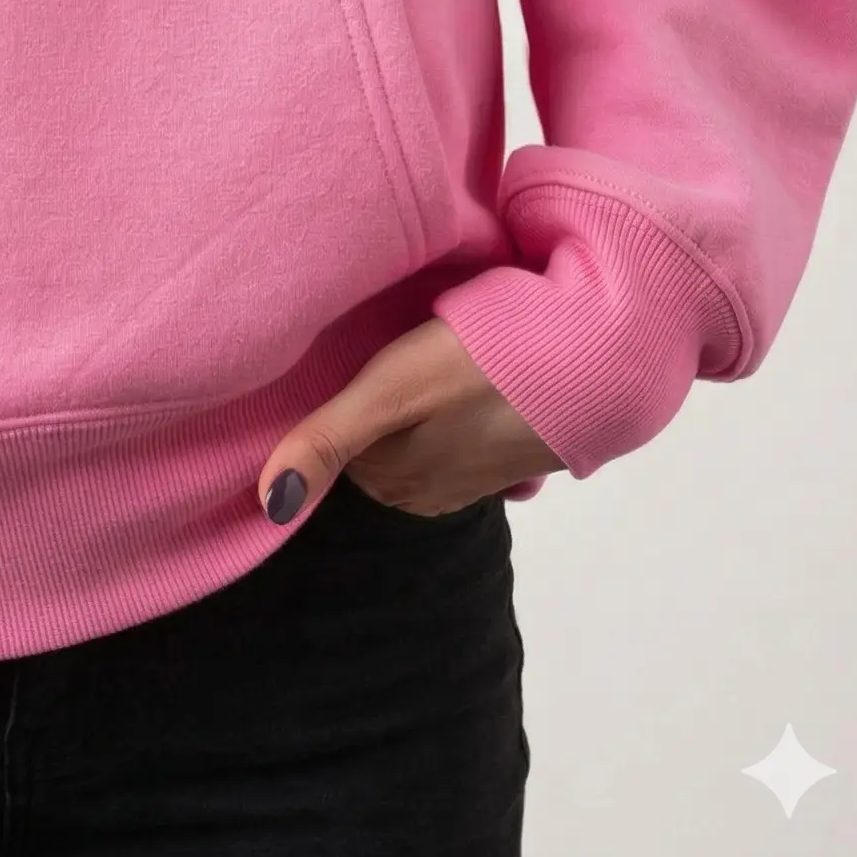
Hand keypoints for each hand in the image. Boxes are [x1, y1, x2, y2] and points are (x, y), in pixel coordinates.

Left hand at [256, 316, 565, 521]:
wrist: (588, 362)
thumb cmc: (476, 367)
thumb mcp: (388, 392)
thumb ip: (326, 440)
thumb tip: (268, 505)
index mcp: (394, 481)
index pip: (334, 450)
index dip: (330, 405)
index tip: (335, 363)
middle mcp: (431, 490)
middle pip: (375, 450)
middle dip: (371, 415)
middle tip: (375, 352)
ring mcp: (475, 477)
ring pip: (418, 445)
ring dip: (415, 414)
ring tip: (417, 365)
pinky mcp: (510, 456)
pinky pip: (462, 439)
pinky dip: (454, 416)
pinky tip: (462, 383)